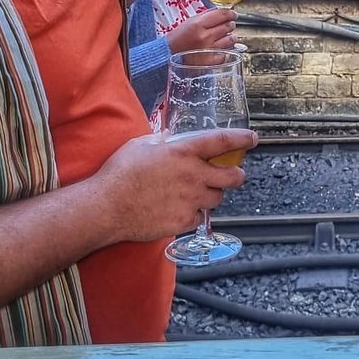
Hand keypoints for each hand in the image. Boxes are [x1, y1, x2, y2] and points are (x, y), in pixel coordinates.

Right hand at [95, 128, 255, 242]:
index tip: (252, 139)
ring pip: (217, 199)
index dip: (242, 139)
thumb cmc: (120, 173)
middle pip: (233, 177)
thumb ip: (163, 140)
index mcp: (184, 152)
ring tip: (198, 193)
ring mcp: (190, 200)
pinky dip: (193, 213)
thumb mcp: (143, 145)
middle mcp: (193, 176)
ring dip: (213, 195)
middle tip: (233, 174)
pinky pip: (198, 217)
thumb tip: (171, 137)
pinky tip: (180, 209)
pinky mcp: (182, 221)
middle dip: (236, 175)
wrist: (106, 207)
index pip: (223, 142)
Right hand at [167, 8, 237, 53]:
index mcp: (198, 25)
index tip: (233, 14)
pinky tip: (221, 48)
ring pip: (231, 40)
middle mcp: (205, 37)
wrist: (167, 54)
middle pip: (228, 26)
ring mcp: (208, 50)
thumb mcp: (190, 21)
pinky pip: (226, 54)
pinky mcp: (210, 62)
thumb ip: (208, 15)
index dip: (231, 14)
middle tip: (228, 25)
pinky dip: (226, 50)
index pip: (222, 15)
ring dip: (230, 36)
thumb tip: (224, 12)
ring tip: (224, 36)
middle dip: (230, 24)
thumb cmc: (179, 37)